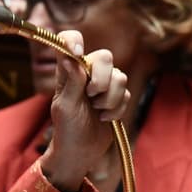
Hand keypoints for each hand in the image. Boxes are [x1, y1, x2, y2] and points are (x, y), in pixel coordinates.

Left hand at [40, 30, 128, 191]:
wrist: (81, 151)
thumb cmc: (67, 129)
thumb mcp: (65, 106)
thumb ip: (71, 81)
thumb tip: (70, 57)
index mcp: (67, 70)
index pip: (69, 40)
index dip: (74, 40)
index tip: (78, 52)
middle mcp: (86, 73)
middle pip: (104, 56)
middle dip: (102, 78)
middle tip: (91, 95)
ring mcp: (102, 84)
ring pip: (119, 76)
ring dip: (109, 98)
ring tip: (96, 110)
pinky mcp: (116, 97)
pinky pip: (126, 93)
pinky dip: (116, 108)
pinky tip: (104, 118)